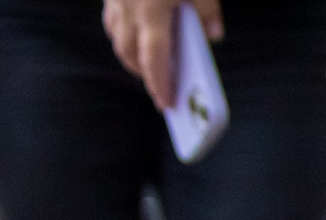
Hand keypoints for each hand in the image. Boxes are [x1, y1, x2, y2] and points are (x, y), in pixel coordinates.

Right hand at [102, 0, 222, 108]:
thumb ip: (208, 10)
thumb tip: (213, 35)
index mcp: (151, 8)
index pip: (153, 56)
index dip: (158, 83)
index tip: (166, 103)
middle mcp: (127, 6)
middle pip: (129, 53)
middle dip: (144, 75)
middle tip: (161, 90)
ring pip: (117, 38)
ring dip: (132, 57)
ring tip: (151, 68)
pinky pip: (111, 21)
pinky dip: (123, 35)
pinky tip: (137, 38)